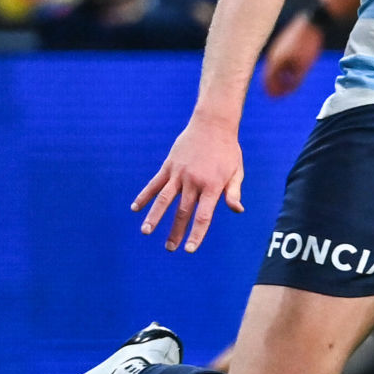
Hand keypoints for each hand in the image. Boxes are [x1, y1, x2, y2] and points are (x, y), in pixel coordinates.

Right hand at [132, 118, 243, 251]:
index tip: (189, 249)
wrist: (213, 124)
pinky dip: (145, 195)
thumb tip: (237, 210)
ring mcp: (179, 173)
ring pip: (164, 199)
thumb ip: (233, 192)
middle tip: (170, 248)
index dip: (196, 234)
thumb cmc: (228, 150)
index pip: (203, 216)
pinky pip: (155, 183)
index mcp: (212, 186)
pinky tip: (135, 208)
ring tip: (146, 231)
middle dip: (176, 232)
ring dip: (154, 217)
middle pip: (182, 212)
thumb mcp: (236, 171)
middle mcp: (194, 182)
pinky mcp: (169, 165)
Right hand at [262, 14, 323, 96]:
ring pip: (274, 68)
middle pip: (269, 76)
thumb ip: (295, 81)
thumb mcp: (304, 66)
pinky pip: (278, 60)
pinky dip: (282, 68)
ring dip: (279, 77)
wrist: (312, 23)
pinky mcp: (281, 44)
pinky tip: (292, 70)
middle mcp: (272, 55)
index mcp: (275, 62)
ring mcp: (276, 49)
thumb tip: (289, 91)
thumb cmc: (308, 45)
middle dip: (276, 85)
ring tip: (291, 83)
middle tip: (286, 92)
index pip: (267, 82)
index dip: (273, 92)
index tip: (279, 98)